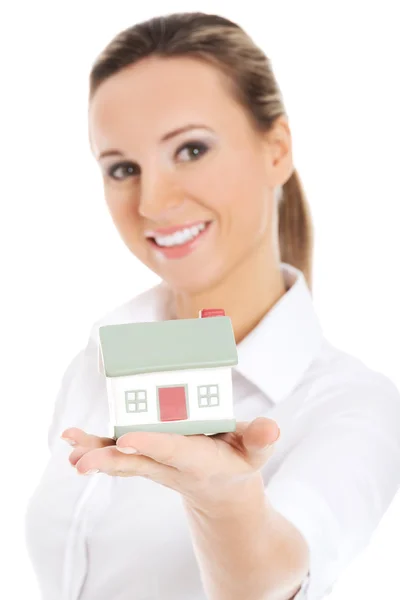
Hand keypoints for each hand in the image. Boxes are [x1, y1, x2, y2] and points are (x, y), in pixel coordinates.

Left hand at [61, 418, 279, 508]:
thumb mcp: (256, 452)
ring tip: (69, 445)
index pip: (174, 450)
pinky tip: (71, 439)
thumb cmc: (238, 461)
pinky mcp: (145, 457)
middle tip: (80, 461)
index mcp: (199, 459)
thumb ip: (261, 439)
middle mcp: (171, 464)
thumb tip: (271, 428)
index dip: (152, 444)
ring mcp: (155, 463)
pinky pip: (118, 453)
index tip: (128, 439)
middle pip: (137, 462)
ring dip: (94, 453)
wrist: (221, 490)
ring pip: (122, 459)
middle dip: (109, 461)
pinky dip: (95, 447)